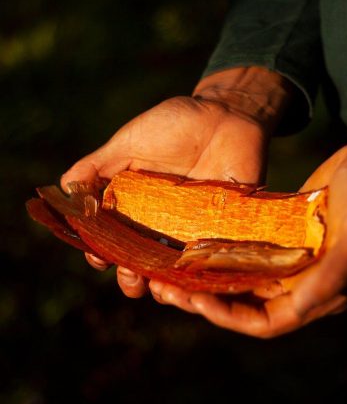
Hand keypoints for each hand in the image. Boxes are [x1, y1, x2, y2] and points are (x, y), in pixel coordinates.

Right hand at [61, 67, 293, 297]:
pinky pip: (210, 260)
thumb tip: (63, 188)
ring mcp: (191, 228)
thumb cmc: (175, 124)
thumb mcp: (131, 141)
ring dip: (166, 286)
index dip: (102, 252)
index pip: (112, 238)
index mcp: (134, 204)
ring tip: (162, 289)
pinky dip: (201, 277)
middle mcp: (161, 222)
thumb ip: (99, 165)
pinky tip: (194, 284)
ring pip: (174, 269)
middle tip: (132, 277)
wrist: (225, 114)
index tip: (99, 258)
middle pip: (142, 261)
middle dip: (132, 277)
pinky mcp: (221, 228)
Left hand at [146, 124, 346, 336]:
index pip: (263, 322)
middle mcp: (298, 282)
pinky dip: (219, 251)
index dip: (227, 316)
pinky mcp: (278, 236)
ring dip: (206, 276)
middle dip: (205, 298)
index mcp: (317, 294)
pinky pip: (243, 250)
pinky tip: (194, 241)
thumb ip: (332, 275)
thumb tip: (297, 308)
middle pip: (243, 302)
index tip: (195, 300)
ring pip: (238, 277)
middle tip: (168, 288)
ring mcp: (286, 259)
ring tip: (171, 269)